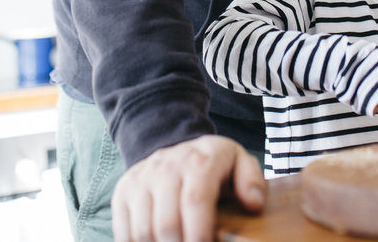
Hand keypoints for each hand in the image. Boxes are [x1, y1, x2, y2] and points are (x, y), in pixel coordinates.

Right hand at [111, 135, 264, 241]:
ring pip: (143, 231)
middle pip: (167, 223)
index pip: (195, 201)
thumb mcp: (239, 161)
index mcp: (199, 161)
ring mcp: (141, 179)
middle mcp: (166, 167)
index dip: (200, 233)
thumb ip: (252, 181)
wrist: (174, 145)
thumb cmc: (212, 163)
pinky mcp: (123, 191)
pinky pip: (124, 231)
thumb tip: (253, 204)